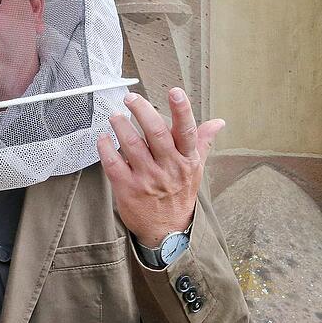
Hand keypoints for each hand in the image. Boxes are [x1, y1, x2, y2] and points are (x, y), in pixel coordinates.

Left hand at [97, 88, 223, 246]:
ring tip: (114, 116)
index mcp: (187, 159)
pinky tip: (103, 138)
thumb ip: (202, 142)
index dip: (182, 110)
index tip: (175, 92)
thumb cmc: (179, 194)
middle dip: (141, 111)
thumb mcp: (195, 169)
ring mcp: (147, 178)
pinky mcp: (127, 189)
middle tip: (130, 98)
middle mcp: (168, 167)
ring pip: (131, 145)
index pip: (186, 131)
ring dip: (120, 126)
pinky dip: (106, 148)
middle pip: (155, 133)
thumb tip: (219, 122)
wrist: (167, 230)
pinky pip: (113, 163)